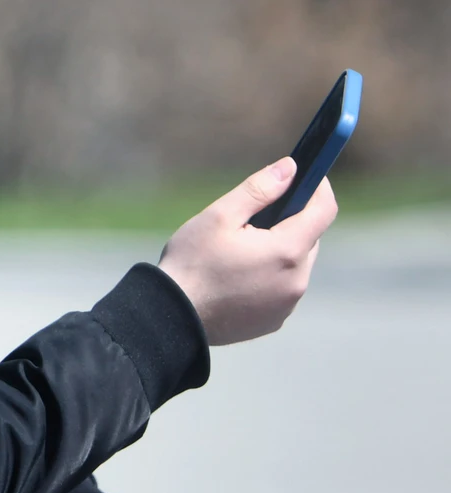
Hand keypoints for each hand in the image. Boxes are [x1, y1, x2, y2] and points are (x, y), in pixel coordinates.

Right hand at [158, 157, 337, 345]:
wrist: (171, 317)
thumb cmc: (191, 262)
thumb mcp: (220, 215)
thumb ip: (259, 189)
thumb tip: (290, 167)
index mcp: (287, 251)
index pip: (324, 211)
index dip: (319, 188)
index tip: (307, 176)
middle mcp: (296, 281)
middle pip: (309, 239)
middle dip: (292, 222)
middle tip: (257, 216)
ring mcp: (286, 305)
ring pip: (296, 266)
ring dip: (280, 251)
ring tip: (241, 250)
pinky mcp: (273, 321)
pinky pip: (282, 289)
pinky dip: (270, 277)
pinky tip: (238, 277)